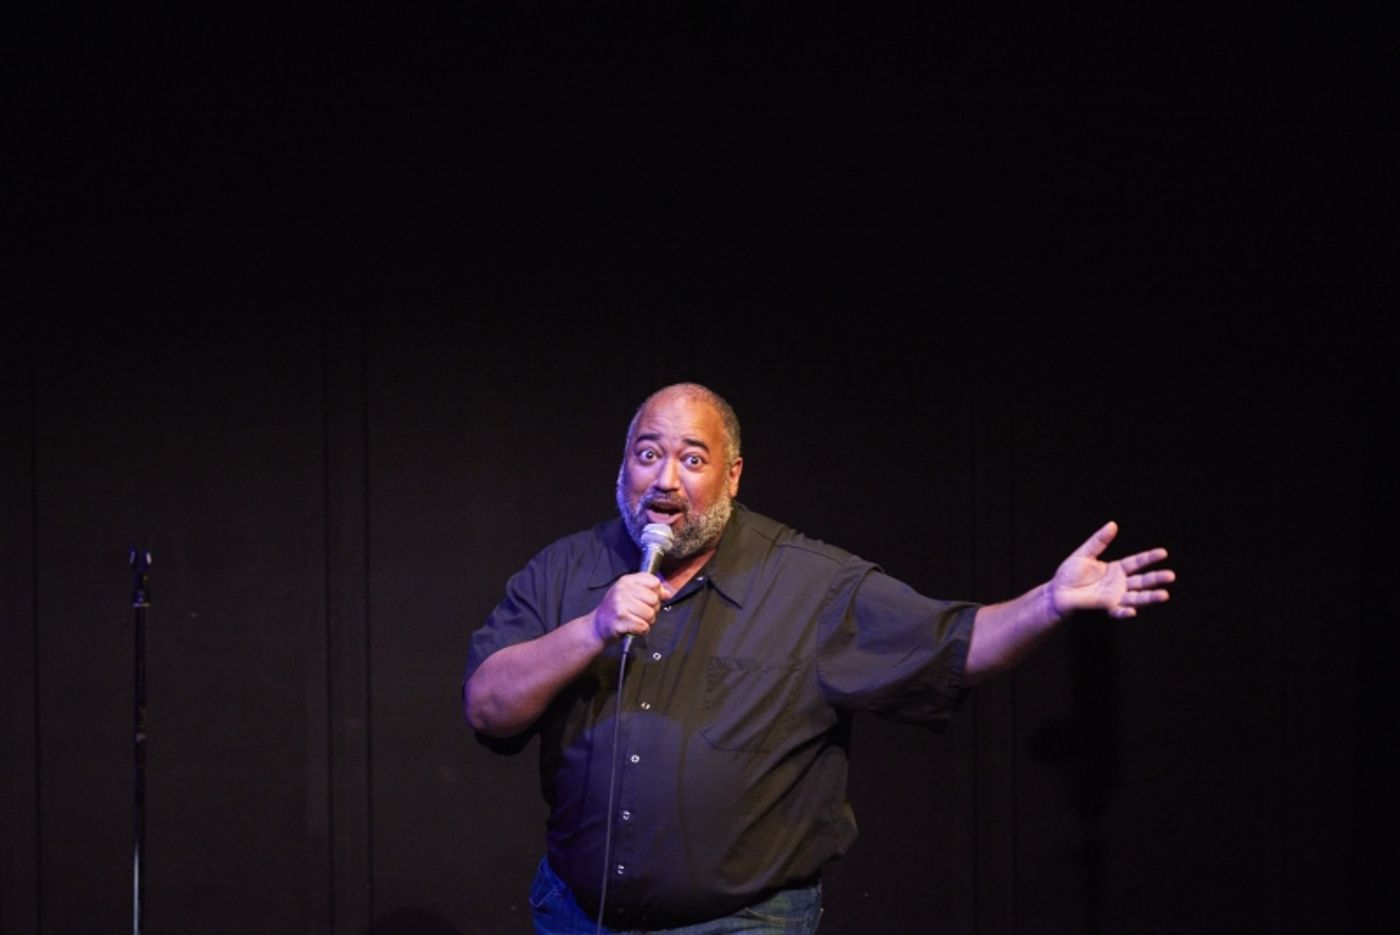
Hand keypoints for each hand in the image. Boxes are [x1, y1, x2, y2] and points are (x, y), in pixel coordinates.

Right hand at [590, 572, 669, 643]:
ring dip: (647, 622)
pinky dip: (641, 630)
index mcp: (627, 580)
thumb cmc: (616, 609)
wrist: (598, 625)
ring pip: (650, 614)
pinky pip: (643, 627)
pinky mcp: (619, 621)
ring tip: (636, 620)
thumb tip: (667, 593)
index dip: (656, 593)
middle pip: (654, 599)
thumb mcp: (630, 593)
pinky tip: (633, 628)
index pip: (654, 582)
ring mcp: (620, 605)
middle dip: (652, 610)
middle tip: (641, 613)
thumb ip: (650, 590)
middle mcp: (622, 590)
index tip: (647, 600)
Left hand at [1049, 521, 1174, 619]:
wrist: (1057, 591)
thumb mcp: (1084, 553)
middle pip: (1142, 580)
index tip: (1163, 553)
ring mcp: (1115, 596)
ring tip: (1165, 595)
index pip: (1137, 562)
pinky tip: (1132, 611)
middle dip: (1156, 578)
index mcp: (1116, 569)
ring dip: (1150, 597)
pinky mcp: (1106, 607)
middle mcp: (1120, 583)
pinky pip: (1118, 611)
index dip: (1149, 558)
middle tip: (1171, 576)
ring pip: (1137, 597)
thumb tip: (1112, 524)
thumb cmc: (1069, 572)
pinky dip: (1125, 612)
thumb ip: (1099, 541)